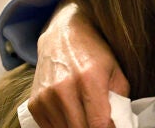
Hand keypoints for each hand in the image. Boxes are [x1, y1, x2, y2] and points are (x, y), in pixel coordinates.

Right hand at [28, 2, 128, 127]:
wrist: (62, 36)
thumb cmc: (94, 53)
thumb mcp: (116, 71)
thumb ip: (120, 100)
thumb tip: (118, 125)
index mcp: (89, 79)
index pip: (99, 124)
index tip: (112, 127)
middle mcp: (64, 89)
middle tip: (101, 122)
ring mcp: (46, 97)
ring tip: (86, 115)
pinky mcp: (34, 104)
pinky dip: (64, 126)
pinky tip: (72, 114)